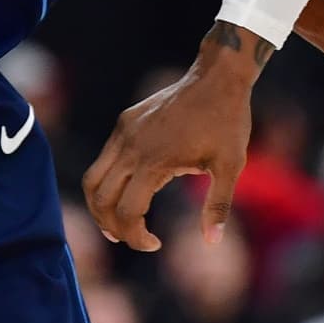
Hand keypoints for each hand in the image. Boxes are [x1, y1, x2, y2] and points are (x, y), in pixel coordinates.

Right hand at [83, 57, 253, 251]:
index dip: (135, 237)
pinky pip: (104, 158)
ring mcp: (124, 132)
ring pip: (93, 179)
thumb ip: (218, 206)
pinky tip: (127, 190)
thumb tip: (213, 242)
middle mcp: (131, 147)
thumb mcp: (231, 166)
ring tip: (117, 224)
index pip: (126, 213)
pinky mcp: (125, 121)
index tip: (155, 244)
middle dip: (113, 228)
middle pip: (101, 200)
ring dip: (100, 206)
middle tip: (134, 238)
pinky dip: (106, 182)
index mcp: (154, 162)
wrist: (217, 78)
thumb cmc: (227, 122)